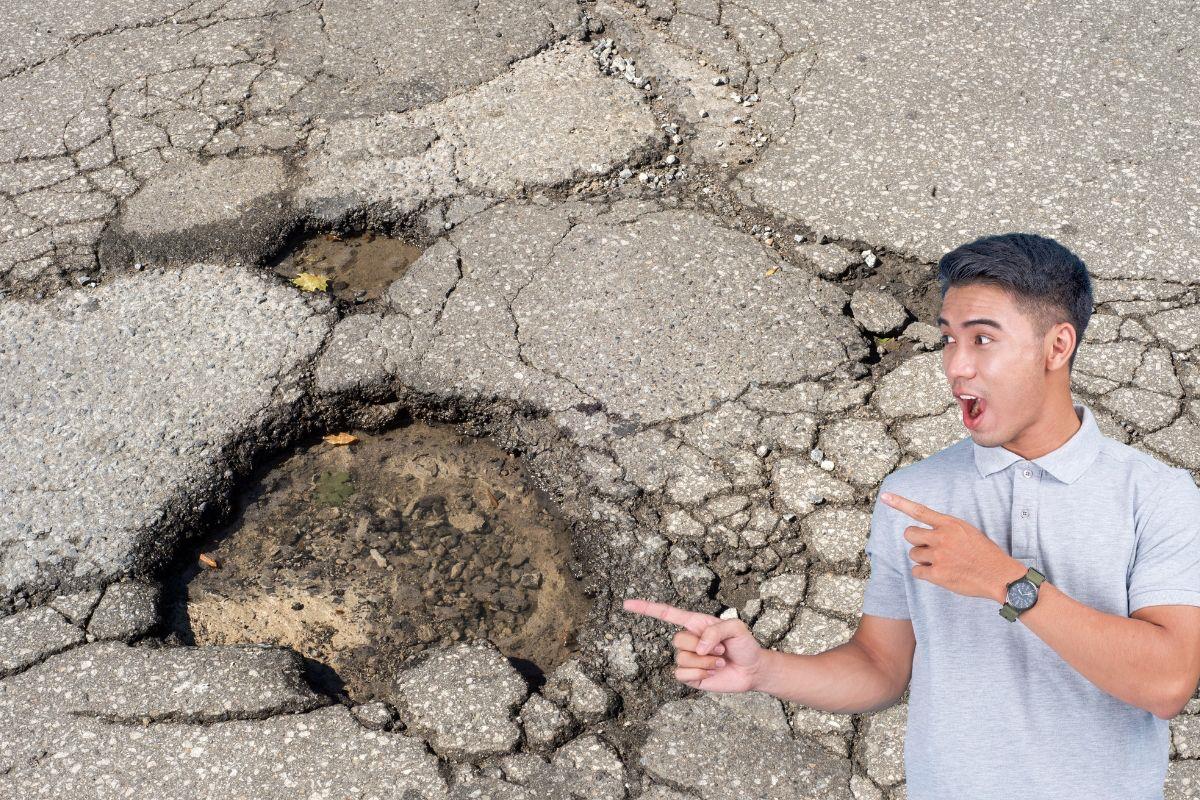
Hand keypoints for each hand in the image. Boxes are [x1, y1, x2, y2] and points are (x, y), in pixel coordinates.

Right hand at [623, 597, 764, 692]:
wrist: (752, 670)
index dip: (645, 608)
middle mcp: (689, 640)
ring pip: (682, 658)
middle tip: (721, 649)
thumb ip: (715, 631)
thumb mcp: (736, 628)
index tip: (625, 604)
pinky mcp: (690, 676)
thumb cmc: (745, 645)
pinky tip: (712, 672)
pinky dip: (699, 673)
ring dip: (705, 661)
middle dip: (703, 646)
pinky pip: (682, 674)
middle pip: (678, 640)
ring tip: (720, 661)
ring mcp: (688, 658)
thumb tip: (697, 648)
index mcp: (695, 623)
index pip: (666, 613)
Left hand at [880, 491, 1024, 601]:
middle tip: (929, 547)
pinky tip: (939, 574)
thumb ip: (947, 529)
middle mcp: (942, 537)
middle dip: (916, 541)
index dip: (900, 503)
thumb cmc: (985, 553)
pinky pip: (917, 571)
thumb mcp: (968, 531)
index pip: (920, 511)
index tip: (885, 497)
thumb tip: (927, 533)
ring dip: (922, 558)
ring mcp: (939, 556)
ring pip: (913, 554)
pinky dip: (924, 573)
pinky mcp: (937, 574)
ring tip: (941, 562)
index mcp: (950, 524)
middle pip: (909, 534)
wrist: (999, 576)